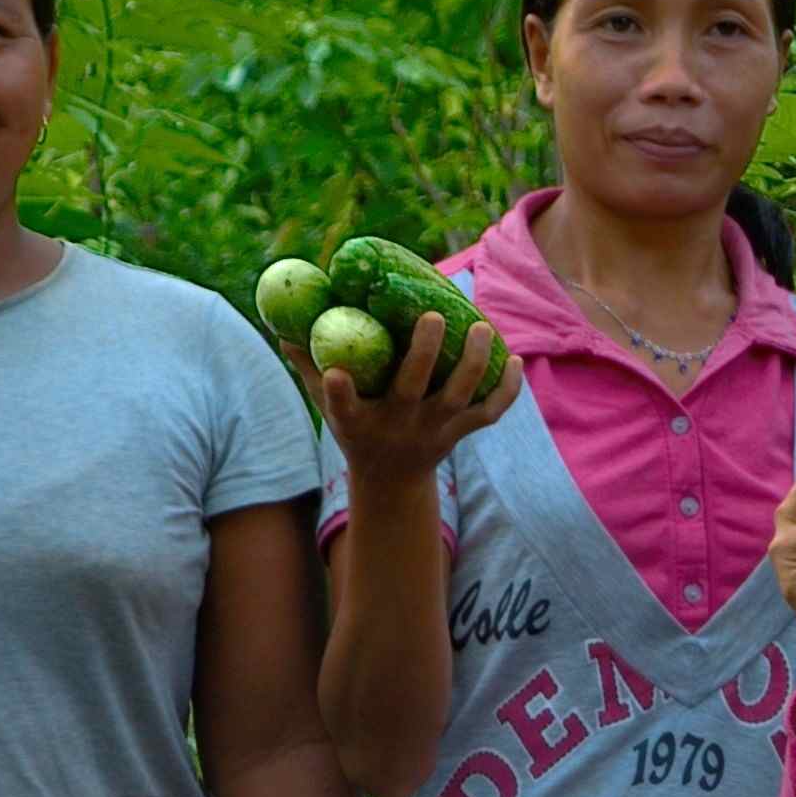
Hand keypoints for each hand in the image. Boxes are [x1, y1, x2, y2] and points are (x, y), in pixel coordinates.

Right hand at [309, 309, 519, 488]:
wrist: (392, 479)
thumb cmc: (358, 429)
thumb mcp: (328, 407)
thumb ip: (308, 366)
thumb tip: (282, 328)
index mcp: (360, 420)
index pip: (343, 407)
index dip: (338, 391)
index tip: (335, 372)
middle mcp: (398, 424)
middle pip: (412, 391)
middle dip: (423, 354)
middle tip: (433, 316)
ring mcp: (434, 430)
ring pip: (458, 398)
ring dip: (474, 363)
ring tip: (481, 327)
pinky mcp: (460, 433)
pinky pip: (489, 414)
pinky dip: (507, 391)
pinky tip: (513, 360)